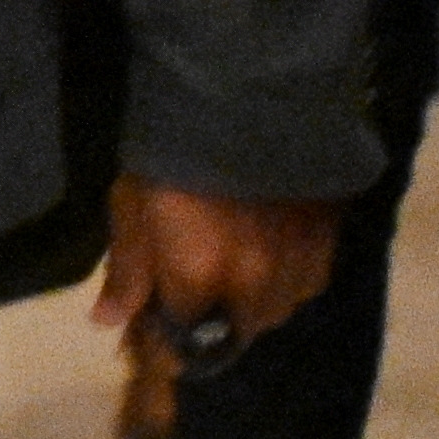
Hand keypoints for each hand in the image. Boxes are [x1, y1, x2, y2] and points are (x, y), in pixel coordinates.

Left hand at [97, 176, 336, 359]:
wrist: (246, 98)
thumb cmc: (173, 153)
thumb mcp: (133, 207)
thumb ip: (128, 270)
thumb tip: (108, 322)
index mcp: (200, 279)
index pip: (185, 340)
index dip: (169, 334)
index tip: (160, 319)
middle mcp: (255, 286)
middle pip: (237, 331)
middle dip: (215, 319)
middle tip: (198, 287)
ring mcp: (298, 266)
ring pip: (277, 310)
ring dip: (255, 301)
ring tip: (236, 267)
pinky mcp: (330, 241)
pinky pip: (307, 282)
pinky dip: (286, 277)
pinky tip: (271, 249)